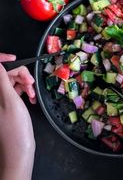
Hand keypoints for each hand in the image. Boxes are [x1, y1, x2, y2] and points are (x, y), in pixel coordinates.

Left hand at [0, 53, 35, 179]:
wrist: (19, 151)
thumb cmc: (14, 129)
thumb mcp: (10, 101)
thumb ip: (3, 80)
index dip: (2, 60)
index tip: (15, 58)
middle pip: (5, 74)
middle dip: (18, 74)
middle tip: (30, 83)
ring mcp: (0, 100)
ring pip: (11, 81)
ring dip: (24, 83)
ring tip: (32, 93)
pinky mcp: (7, 104)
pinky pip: (15, 90)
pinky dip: (24, 91)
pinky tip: (31, 97)